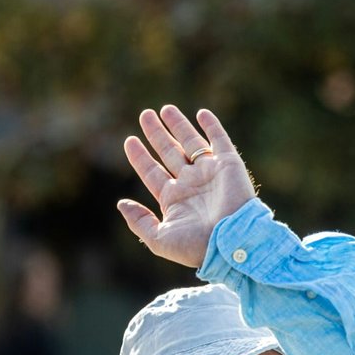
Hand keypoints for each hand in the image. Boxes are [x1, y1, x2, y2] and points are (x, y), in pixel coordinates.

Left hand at [117, 105, 256, 268]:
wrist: (232, 242)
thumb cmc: (196, 246)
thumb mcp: (159, 239)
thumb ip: (139, 222)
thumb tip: (121, 204)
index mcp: (174, 200)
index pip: (152, 172)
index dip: (140, 156)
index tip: (129, 140)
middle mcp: (191, 184)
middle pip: (169, 152)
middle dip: (156, 134)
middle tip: (145, 115)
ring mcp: (209, 173)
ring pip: (190, 143)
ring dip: (178, 125)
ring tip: (165, 109)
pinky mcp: (228, 165)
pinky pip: (219, 141)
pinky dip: (212, 126)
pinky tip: (201, 113)